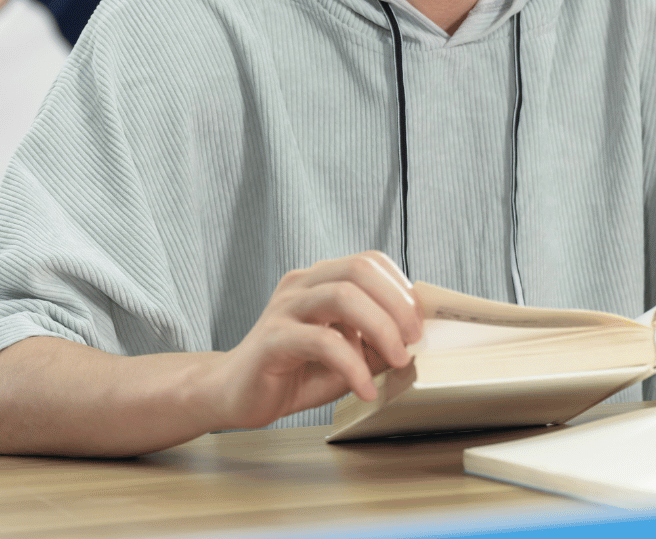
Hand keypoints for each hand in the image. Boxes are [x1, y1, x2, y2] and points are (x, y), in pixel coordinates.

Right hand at [203, 251, 423, 430]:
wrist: (235, 395)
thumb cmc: (296, 372)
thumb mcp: (349, 354)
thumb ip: (377, 341)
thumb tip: (418, 339)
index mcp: (321, 280)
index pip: (369, 261)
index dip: (401, 287)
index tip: (420, 322)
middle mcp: (302, 285)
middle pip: (359, 270)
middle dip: (397, 304)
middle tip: (414, 340)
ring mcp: (284, 309)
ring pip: (342, 297)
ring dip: (381, 328)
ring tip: (397, 360)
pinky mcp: (272, 340)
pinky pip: (322, 342)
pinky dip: (353, 366)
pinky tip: (365, 389)